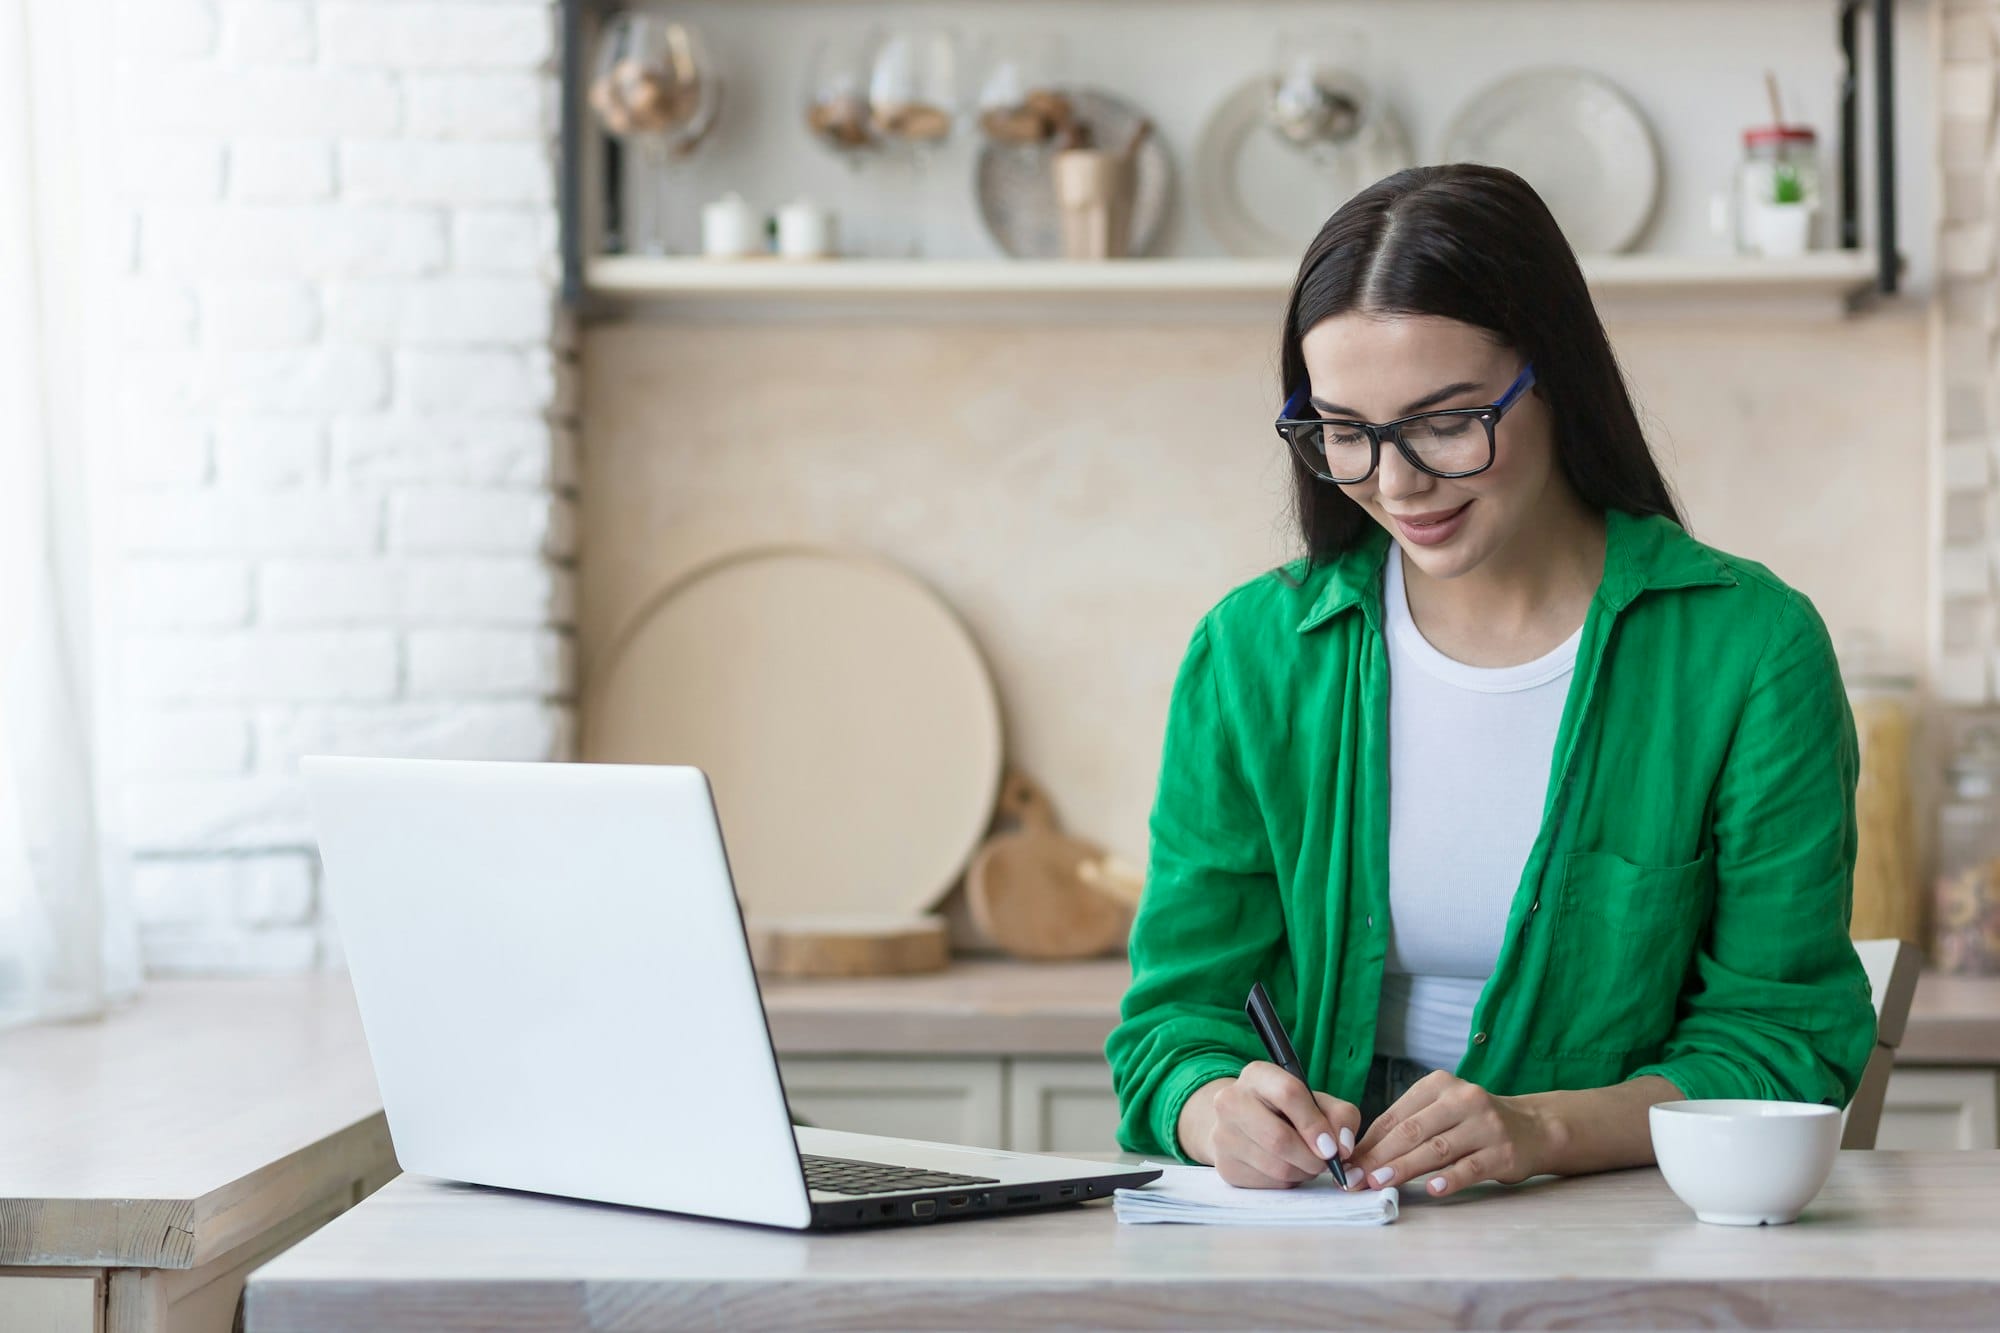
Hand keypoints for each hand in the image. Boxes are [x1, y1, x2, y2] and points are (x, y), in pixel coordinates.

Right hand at [1178, 1062, 1359, 1188]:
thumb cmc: (1289, 1111)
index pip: (1288, 1094)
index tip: (1332, 1147)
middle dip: (1312, 1158)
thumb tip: (1342, 1147)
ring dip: (1302, 1171)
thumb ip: (1340, 1116)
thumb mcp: (1317, 1102)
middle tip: (1325, 1162)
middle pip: (1279, 1138)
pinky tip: (1287, 1168)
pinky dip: (1287, 1182)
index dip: (1314, 1124)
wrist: (1244, 1124)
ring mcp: (1223, 1135)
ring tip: (1307, 1162)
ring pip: (1276, 1166)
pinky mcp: (1225, 1165)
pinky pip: (1267, 1183)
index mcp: (1257, 1075)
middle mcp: (1231, 1100)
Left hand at [1345, 1071, 1555, 1197]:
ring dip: (1405, 1168)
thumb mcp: (1441, 1112)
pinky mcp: (1503, 1152)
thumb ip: (1407, 1127)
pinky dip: (1449, 1178)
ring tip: (1380, 1183)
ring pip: (1437, 1148)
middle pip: (1412, 1131)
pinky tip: (1431, 1189)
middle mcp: (1463, 1099)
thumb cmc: (1474, 1123)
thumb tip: (1362, 1156)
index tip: (1347, 1163)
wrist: (1533, 1128)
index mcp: (1439, 1085)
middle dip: (1380, 1156)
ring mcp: (1485, 1125)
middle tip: (1356, 1178)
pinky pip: (1470, 1167)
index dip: (1369, 1142)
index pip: (1396, 1115)